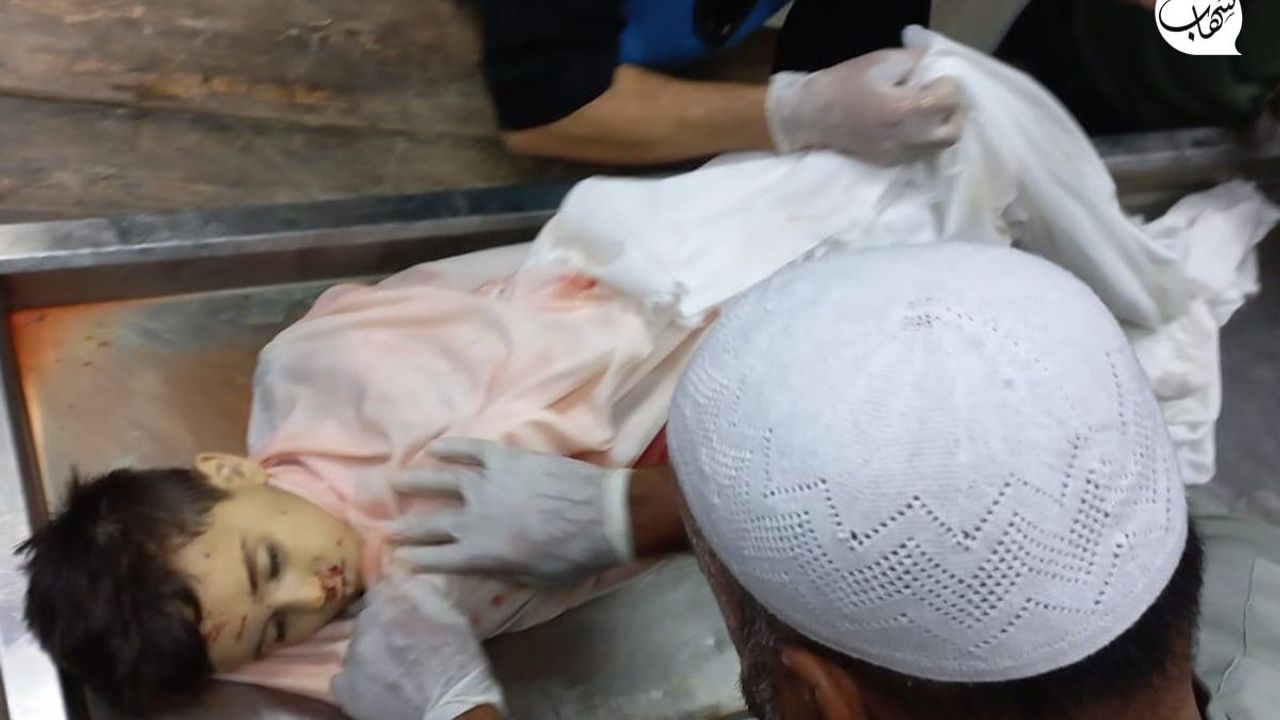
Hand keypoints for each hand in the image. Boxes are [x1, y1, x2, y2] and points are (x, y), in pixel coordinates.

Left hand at [332, 577, 502, 719]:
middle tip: (403, 641)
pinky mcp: (344, 690)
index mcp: (390, 608)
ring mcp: (351, 662)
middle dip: (382, 625)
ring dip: (371, 651)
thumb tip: (399, 572)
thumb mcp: (451, 617)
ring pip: (357, 646)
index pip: (377, 588)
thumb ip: (420, 591)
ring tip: (393, 666)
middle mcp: (365, 631)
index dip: (387, 594)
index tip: (396, 601)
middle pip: (366, 618)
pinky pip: (343, 675)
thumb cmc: (459, 663)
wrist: (452, 713)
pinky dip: (357, 678)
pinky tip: (377, 686)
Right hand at [392, 438, 633, 582]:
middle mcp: (476, 518)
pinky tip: (434, 448)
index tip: (399, 559)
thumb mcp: (536, 579)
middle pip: (431, 524)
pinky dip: (451, 448)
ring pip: (441, 481)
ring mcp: (489, 484)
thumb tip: (486, 567)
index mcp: (483, 553)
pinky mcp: (506, 458)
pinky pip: (470, 450)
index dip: (416, 560)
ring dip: (416, 482)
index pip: (437, 559)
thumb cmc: (575, 556)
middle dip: (406, 528)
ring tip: (396, 481)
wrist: (605, 515)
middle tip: (387, 529)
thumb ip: (504, 572)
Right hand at [765, 48, 961, 163]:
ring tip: (922, 110)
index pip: (947, 103)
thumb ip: (914, 61)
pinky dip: (922, 137)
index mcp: (900, 111)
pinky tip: (908, 123)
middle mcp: (902, 139)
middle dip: (953, 114)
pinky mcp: (888, 163)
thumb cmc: (843, 84)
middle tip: (938, 99)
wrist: (812, 116)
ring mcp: (896, 155)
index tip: (935, 79)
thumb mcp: (880, 61)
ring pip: (936, 146)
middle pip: (951, 134)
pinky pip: (918, 153)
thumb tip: (936, 65)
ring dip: (938, 127)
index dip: (948, 87)